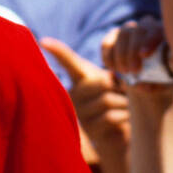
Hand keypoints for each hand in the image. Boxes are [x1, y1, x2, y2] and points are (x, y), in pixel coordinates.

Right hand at [39, 37, 130, 152]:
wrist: (123, 131)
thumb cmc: (120, 100)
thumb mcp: (116, 83)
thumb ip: (113, 76)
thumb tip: (113, 79)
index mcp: (79, 78)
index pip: (68, 61)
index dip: (58, 51)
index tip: (43, 41)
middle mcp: (73, 95)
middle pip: (101, 82)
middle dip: (120, 86)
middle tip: (128, 92)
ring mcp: (79, 114)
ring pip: (107, 100)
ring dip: (125, 102)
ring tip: (129, 106)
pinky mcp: (89, 130)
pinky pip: (110, 117)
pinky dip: (124, 116)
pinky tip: (127, 117)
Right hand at [100, 18, 165, 78]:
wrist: (151, 76)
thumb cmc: (165, 75)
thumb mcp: (169, 79)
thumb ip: (162, 81)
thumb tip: (146, 84)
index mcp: (164, 33)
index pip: (156, 31)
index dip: (149, 41)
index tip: (144, 55)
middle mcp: (146, 27)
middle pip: (137, 31)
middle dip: (133, 51)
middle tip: (134, 70)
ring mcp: (129, 30)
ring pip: (121, 35)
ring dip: (120, 55)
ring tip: (124, 73)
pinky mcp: (114, 36)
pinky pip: (107, 43)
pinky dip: (108, 57)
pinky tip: (113, 69)